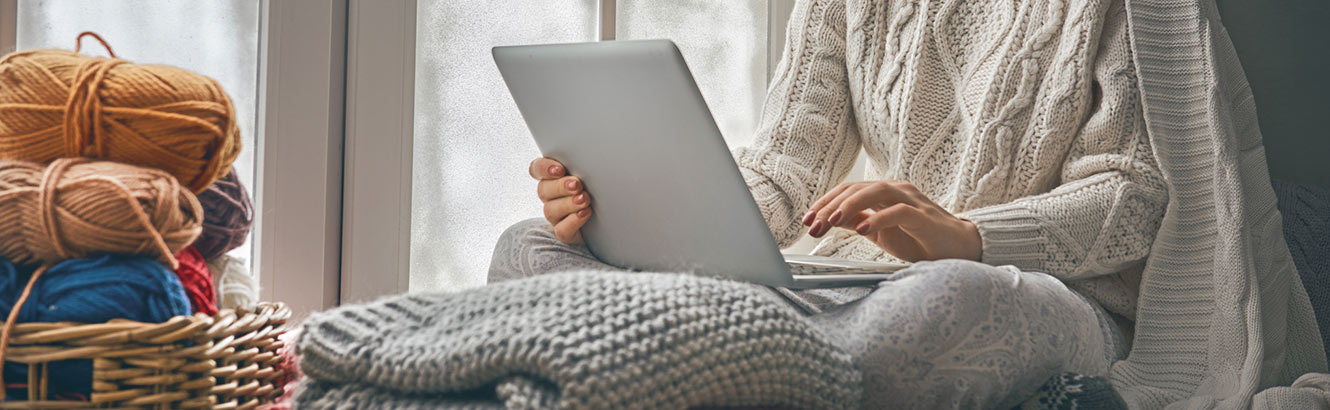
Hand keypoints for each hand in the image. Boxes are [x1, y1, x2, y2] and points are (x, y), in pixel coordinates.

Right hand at [530, 157, 591, 243]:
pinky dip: (573, 221)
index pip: (537, 169)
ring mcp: (556, 215)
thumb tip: (598, 156)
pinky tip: (585, 213)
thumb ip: (586, 164)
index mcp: (552, 177)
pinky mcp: (565, 232)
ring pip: (551, 210)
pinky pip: (561, 230)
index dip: (543, 168)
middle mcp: (550, 196)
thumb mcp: (593, 173)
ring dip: (568, 203)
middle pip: (543, 189)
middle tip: (577, 184)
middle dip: (561, 186)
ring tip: (585, 199)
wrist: (610, 219)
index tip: (559, 169)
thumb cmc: (599, 188)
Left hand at [801, 181, 981, 261]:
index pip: (847, 191)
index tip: (806, 220)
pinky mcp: (923, 214)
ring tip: (831, 222)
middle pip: (855, 189)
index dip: (824, 203)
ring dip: (849, 206)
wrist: (958, 247)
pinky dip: (877, 218)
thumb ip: (858, 221)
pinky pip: (897, 211)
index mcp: (882, 193)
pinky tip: (862, 229)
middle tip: (812, 225)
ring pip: (874, 192)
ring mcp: (910, 199)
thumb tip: (829, 219)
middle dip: (829, 207)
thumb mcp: (880, 232)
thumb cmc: (919, 238)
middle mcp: (895, 190)